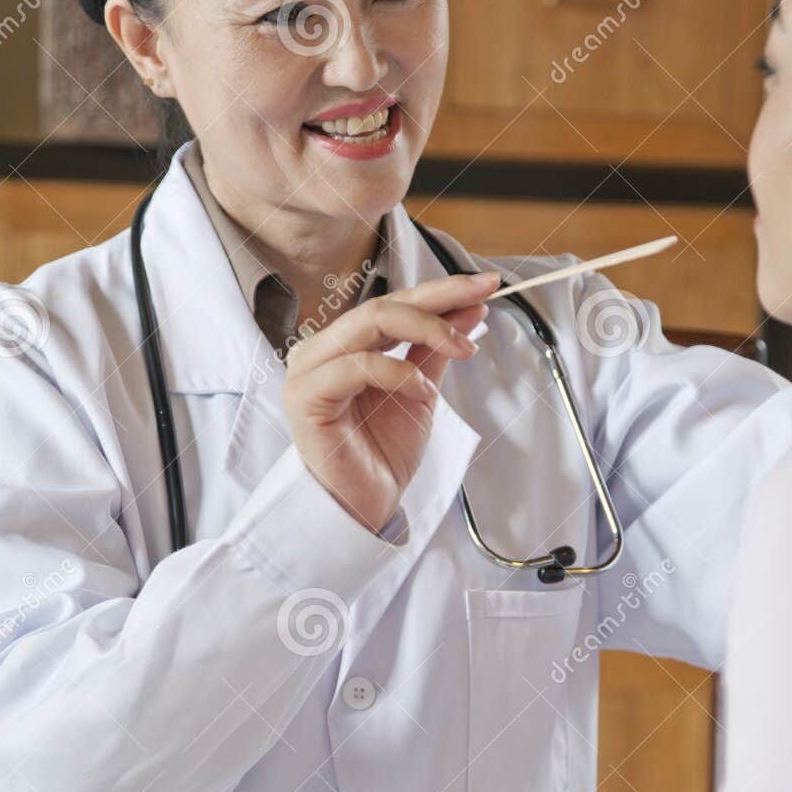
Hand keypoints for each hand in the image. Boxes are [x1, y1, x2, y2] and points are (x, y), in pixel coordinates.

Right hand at [281, 270, 499, 534]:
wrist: (364, 506)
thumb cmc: (382, 452)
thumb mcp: (421, 391)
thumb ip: (438, 349)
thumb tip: (472, 308)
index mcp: (346, 344)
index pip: (395, 303)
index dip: (441, 290)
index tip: (485, 285)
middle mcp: (323, 349)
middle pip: (383, 305)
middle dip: (438, 299)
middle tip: (481, 302)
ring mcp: (310, 370)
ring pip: (369, 323)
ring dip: (426, 331)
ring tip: (462, 350)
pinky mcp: (305, 397)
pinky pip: (357, 366)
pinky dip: (399, 373)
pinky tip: (424, 391)